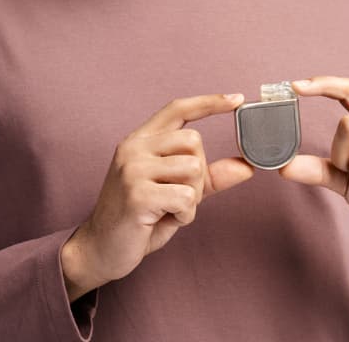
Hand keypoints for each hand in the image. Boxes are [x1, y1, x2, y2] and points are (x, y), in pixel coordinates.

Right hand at [62, 93, 252, 300]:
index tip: (237, 98)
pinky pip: (186, 197)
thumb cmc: (140, 219)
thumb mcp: (177, 191)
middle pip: (194, 141)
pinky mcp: (137, 195)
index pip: (178, 109)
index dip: (210, 102)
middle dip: (198, 175)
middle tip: (178, 197)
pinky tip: (163, 220)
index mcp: (140, 141)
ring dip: (192, 199)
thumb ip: (209, 176)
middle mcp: (133, 148)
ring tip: (168, 210)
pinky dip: (185, 214)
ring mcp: (132, 170)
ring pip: (193, 169)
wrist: (100, 249)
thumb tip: (247, 166)